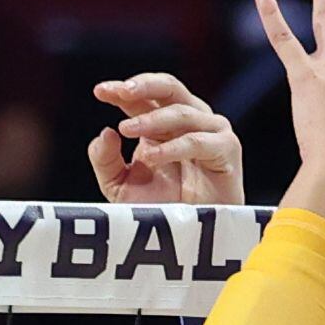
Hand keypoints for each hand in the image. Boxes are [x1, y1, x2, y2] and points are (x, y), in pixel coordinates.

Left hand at [88, 72, 245, 208]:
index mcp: (161, 124)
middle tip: (122, 91)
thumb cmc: (159, 208)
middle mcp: (187, 121)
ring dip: (152, 119)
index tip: (99, 91)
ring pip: (182, 112)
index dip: (121, 90)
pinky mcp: (226, 149)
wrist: (187, 239)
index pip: (142, 97)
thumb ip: (105, 160)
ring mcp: (209, 132)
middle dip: (144, 85)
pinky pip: (198, 141)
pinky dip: (173, 147)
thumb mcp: (119, 185)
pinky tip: (151, 155)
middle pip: (169, 88)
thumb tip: (105, 131)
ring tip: (126, 129)